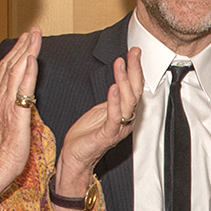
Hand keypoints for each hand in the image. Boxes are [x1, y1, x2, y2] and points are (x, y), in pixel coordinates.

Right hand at [0, 27, 41, 201]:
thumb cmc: (4, 147)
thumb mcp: (6, 120)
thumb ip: (11, 105)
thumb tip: (17, 95)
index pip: (8, 69)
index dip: (17, 51)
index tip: (27, 36)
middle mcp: (0, 98)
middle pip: (12, 65)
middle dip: (23, 45)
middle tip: (33, 29)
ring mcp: (6, 105)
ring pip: (17, 72)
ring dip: (27, 51)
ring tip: (35, 35)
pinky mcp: (16, 115)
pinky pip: (22, 90)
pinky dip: (28, 72)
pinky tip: (33, 59)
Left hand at [56, 47, 143, 184]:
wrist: (75, 158)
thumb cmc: (86, 136)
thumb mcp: (101, 110)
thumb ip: (112, 99)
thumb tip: (119, 83)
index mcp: (124, 113)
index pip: (134, 87)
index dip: (135, 69)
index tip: (134, 52)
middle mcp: (126, 120)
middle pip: (135, 92)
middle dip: (135, 70)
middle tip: (133, 53)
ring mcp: (118, 128)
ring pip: (127, 102)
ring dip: (124, 81)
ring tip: (120, 64)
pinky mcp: (107, 135)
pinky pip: (114, 117)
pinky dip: (114, 101)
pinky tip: (113, 87)